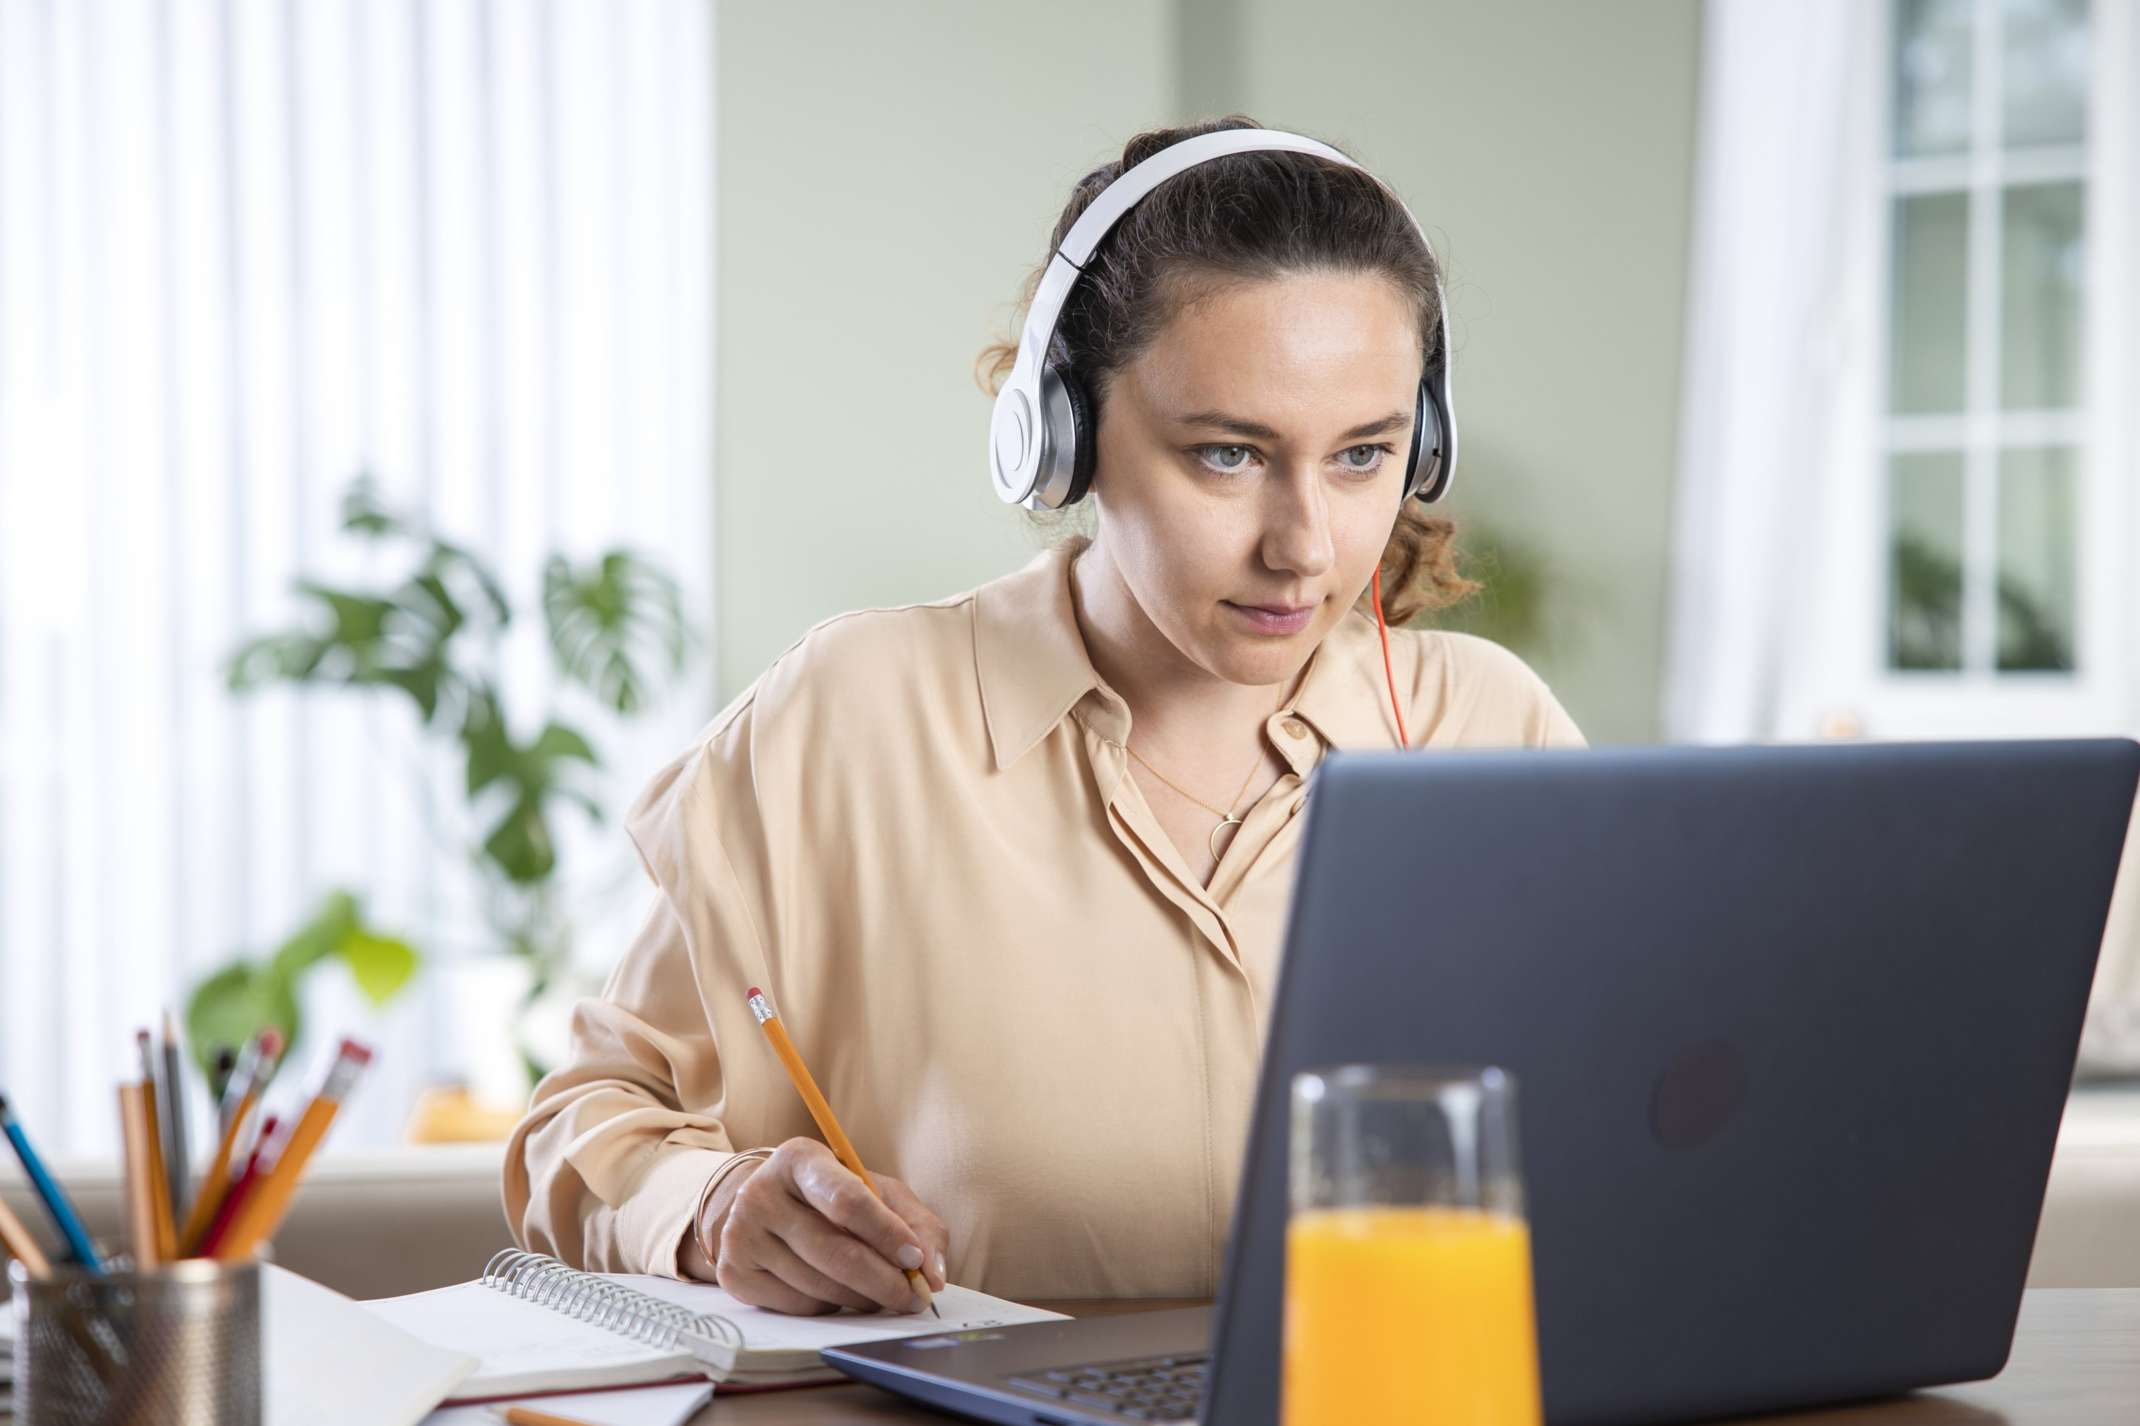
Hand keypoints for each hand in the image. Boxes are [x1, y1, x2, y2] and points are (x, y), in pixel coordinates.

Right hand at [684, 1137, 948, 1315]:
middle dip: (883, 1280)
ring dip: (861, 1298)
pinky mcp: (733, 1273)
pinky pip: (798, 1306)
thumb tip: (933, 1275)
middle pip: (834, 1251)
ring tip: (879, 1293)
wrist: (761, 1206)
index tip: (915, 1259)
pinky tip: (836, 1292)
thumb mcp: (876, 1191)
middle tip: (913, 1297)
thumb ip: (916, 1224)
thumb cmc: (831, 1197)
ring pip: (819, 1286)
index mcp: (800, 1159)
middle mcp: (760, 1193)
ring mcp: (741, 1235)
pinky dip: (830, 1307)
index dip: (886, 1234)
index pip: (847, 1200)